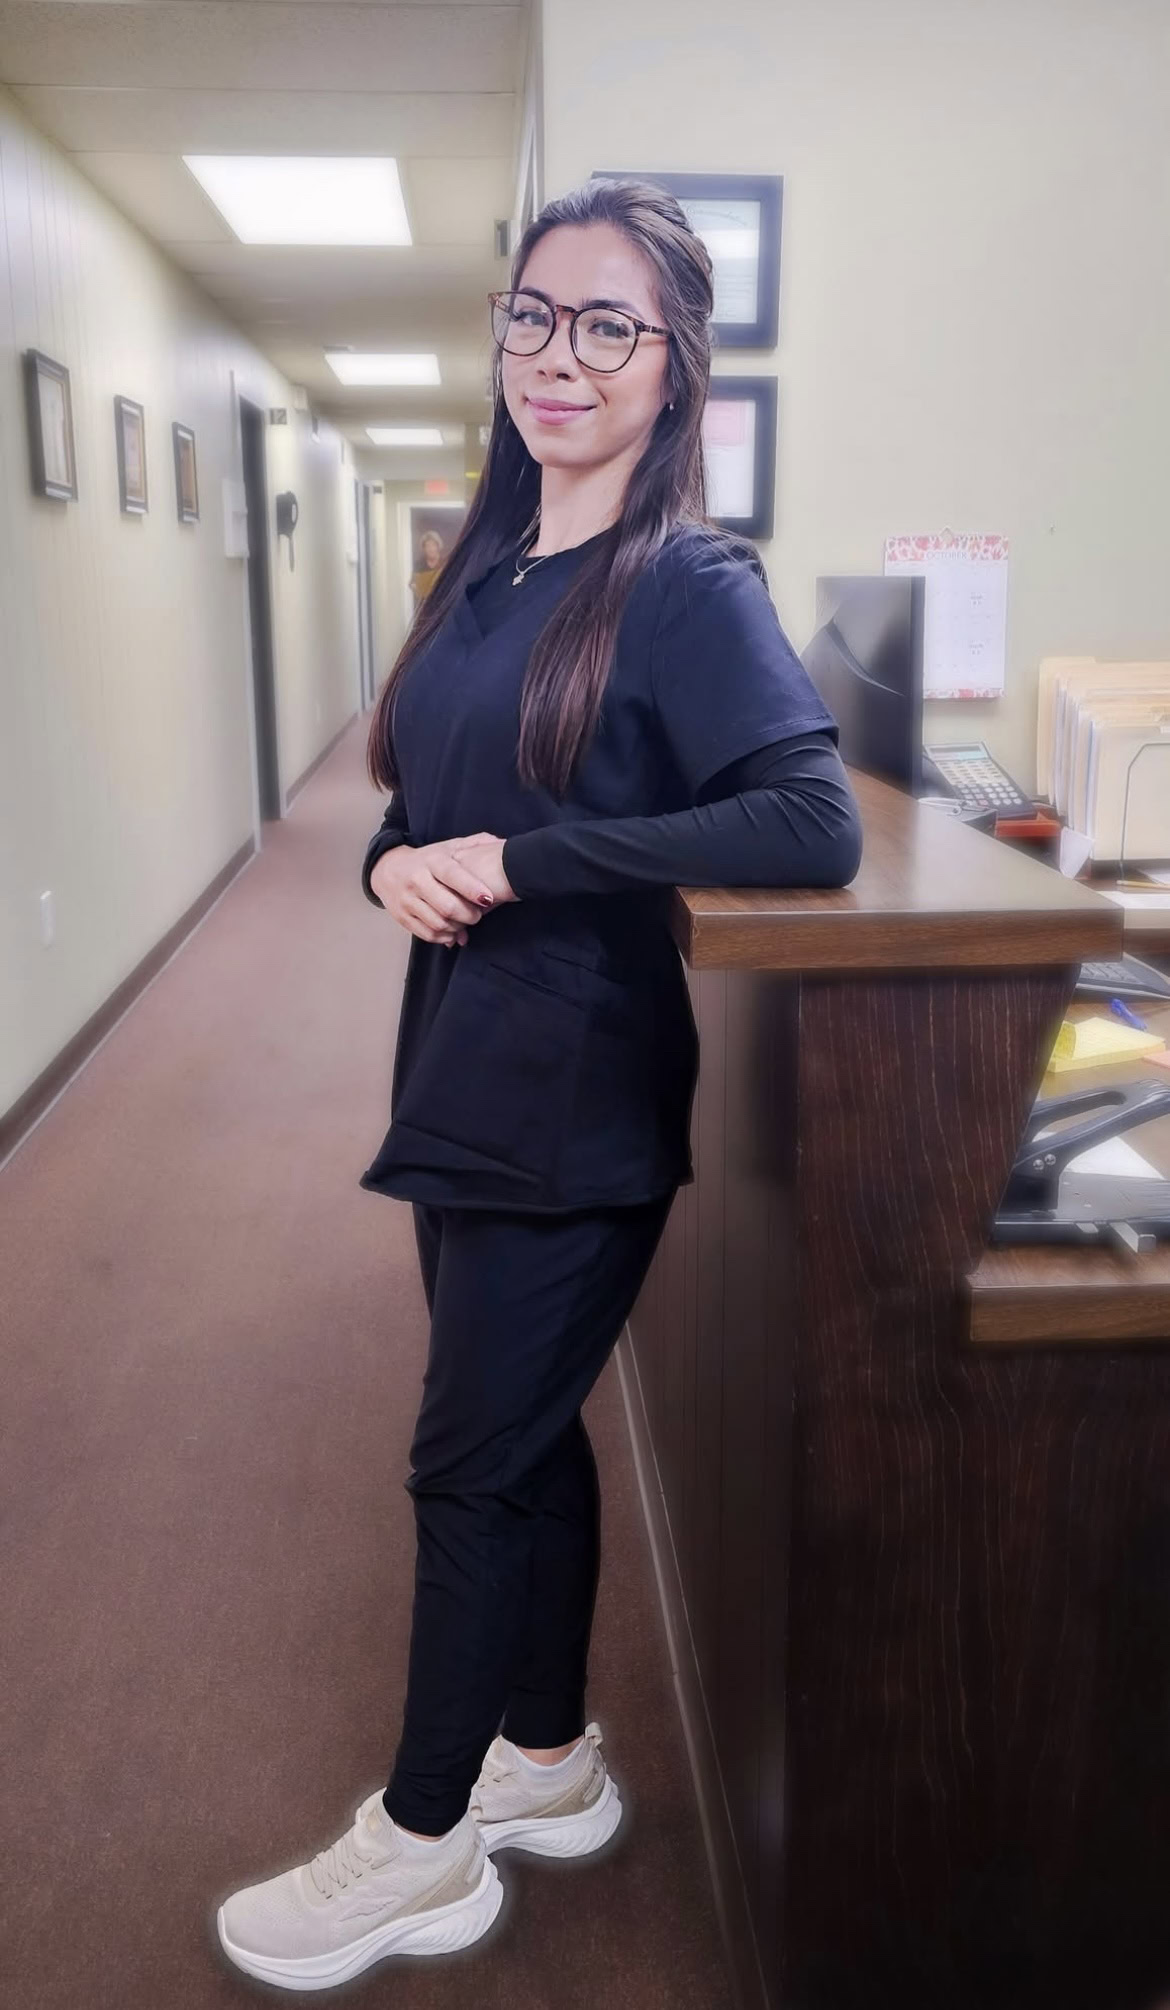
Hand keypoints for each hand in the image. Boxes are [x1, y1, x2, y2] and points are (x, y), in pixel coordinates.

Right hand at [370, 834, 501, 947]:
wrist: (387, 868)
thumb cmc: (428, 859)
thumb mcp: (448, 847)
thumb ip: (474, 843)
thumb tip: (500, 842)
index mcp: (431, 860)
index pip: (452, 875)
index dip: (472, 888)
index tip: (488, 899)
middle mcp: (416, 879)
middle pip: (447, 906)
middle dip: (470, 915)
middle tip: (479, 914)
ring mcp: (407, 900)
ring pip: (438, 923)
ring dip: (458, 927)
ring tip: (466, 922)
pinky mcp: (402, 917)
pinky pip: (427, 934)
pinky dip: (444, 937)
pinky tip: (452, 931)